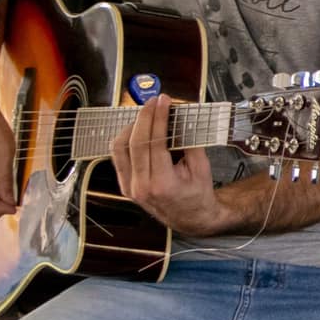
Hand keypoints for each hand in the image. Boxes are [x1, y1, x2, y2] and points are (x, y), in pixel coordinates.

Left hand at [111, 95, 221, 233]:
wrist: (190, 218)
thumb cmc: (198, 195)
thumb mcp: (201, 169)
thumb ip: (190, 142)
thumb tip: (180, 117)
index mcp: (162, 185)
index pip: (154, 143)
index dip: (158, 118)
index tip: (163, 102)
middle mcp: (141, 187)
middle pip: (134, 142)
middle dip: (144, 117)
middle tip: (154, 102)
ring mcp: (129, 188)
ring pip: (119, 147)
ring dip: (131, 126)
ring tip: (145, 115)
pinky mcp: (124, 186)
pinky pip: (117, 157)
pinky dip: (125, 139)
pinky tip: (137, 130)